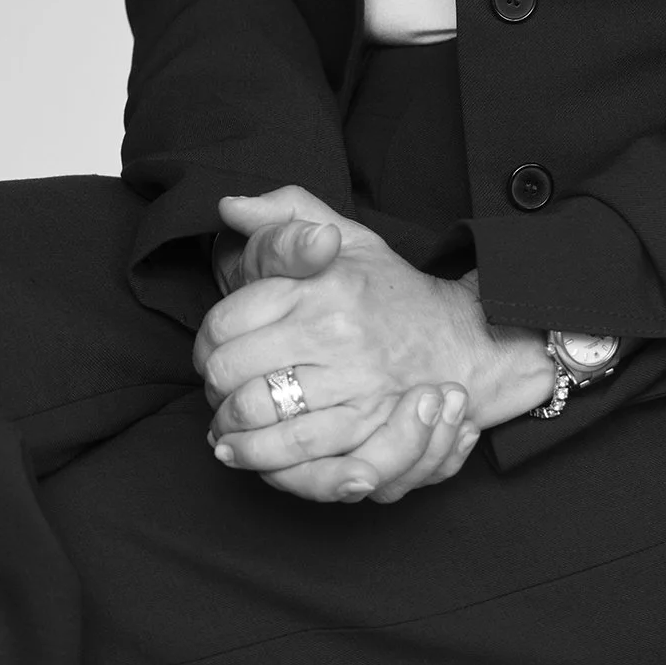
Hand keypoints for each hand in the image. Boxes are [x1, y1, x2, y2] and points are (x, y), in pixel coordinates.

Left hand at [195, 186, 552, 486]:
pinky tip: (244, 452)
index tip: (211, 348)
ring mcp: (352, 381)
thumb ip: (287, 212)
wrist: (460, 337)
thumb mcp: (347, 235)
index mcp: (321, 283)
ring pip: (258, 416)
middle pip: (231, 371)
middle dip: (211, 386)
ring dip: (228, 428)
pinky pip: (297, 453)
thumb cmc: (390, 289)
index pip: (226, 321)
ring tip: (222, 426)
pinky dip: (260, 458)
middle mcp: (334, 330)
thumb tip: (229, 206)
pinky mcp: (367, 426)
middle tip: (215, 388)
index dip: (205, 341)